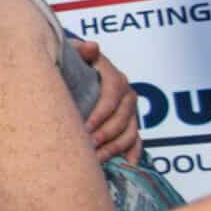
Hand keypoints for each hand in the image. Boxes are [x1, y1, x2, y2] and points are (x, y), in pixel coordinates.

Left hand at [75, 38, 141, 163]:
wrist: (78, 69)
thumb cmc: (73, 63)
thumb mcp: (74, 54)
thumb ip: (81, 51)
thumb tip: (92, 47)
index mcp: (114, 77)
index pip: (111, 97)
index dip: (100, 113)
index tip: (84, 127)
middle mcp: (127, 94)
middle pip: (121, 119)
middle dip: (104, 135)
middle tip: (87, 148)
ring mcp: (131, 110)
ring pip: (128, 133)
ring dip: (113, 148)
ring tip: (96, 159)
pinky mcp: (131, 123)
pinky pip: (136, 140)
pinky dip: (133, 152)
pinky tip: (126, 164)